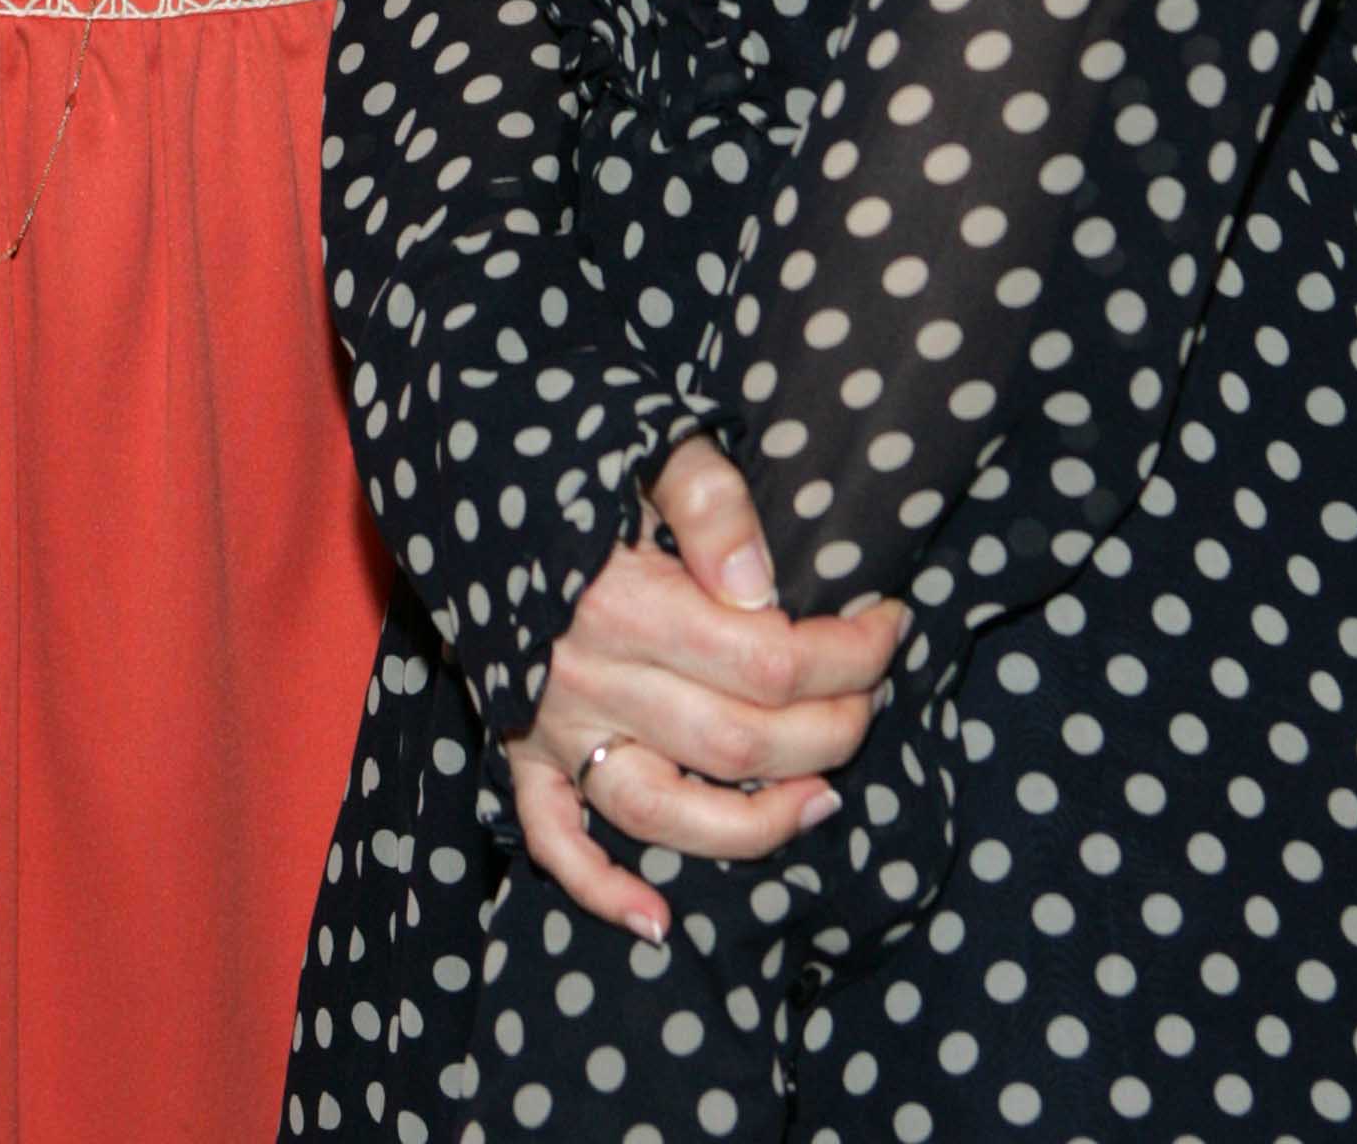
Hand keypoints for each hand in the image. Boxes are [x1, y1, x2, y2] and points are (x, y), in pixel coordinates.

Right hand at [506, 436, 903, 942]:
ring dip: (754, 825)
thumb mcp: (650, 438)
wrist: (467, 451)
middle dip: (832, 729)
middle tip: (871, 695)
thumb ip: (709, 504)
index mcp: (625, 601)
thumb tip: (762, 588)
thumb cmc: (573, 442)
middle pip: (739, 744)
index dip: (851, 654)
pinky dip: (601, 889)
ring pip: (664, 812)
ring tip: (821, 798)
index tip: (889, 623)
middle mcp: (587, 678)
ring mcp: (549, 725)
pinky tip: (657, 919)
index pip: (770, 661)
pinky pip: (555, 840)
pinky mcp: (518, 750)